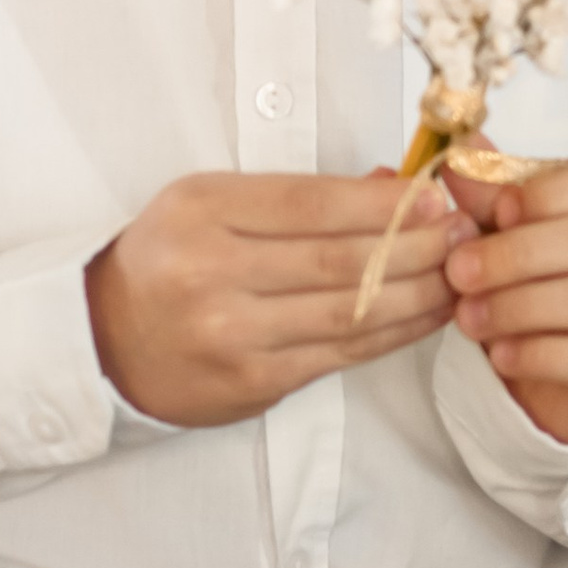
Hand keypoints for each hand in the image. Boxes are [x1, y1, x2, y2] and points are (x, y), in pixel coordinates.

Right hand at [85, 169, 458, 425]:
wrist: (103, 340)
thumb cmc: (166, 258)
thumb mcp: (209, 201)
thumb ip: (293, 196)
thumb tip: (389, 184)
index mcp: (204, 212)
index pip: (313, 204)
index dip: (384, 203)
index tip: (435, 196)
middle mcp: (213, 274)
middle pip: (342, 261)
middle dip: (417, 247)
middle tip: (464, 235)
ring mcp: (233, 337)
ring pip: (351, 313)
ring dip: (419, 293)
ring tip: (459, 274)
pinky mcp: (252, 384)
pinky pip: (341, 356)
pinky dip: (393, 334)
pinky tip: (425, 315)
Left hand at [441, 155, 567, 449]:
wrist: (562, 380)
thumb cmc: (542, 288)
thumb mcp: (511, 235)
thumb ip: (491, 194)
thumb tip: (459, 149)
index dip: (553, 193)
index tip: (496, 211)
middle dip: (522, 253)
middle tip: (460, 271)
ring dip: (525, 306)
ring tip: (469, 318)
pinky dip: (545, 356)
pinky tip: (503, 356)